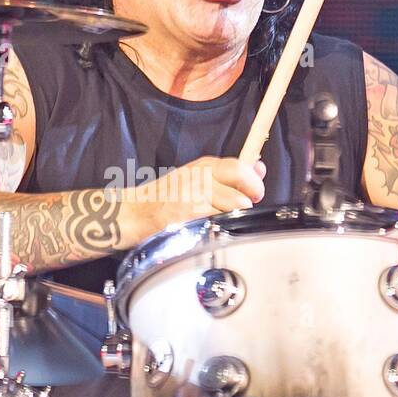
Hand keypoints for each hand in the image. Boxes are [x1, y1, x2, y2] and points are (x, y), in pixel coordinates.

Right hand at [121, 156, 265, 240]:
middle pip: (241, 190)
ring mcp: (194, 196)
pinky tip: (207, 230)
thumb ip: (229, 174)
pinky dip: (219, 230)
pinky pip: (219, 223)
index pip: (240, 167)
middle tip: (240, 211)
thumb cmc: (169, 197)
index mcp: (204, 166)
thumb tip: (259, 168)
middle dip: (246, 204)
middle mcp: (200, 178)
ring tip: (218, 222)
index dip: (254, 183)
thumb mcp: (199, 177)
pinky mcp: (189, 216)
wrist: (137, 212)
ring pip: (234, 209)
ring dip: (233, 219)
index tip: (254, 193)